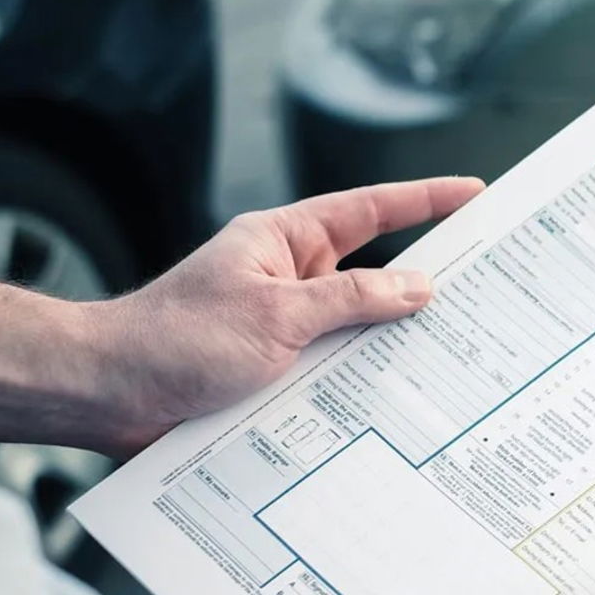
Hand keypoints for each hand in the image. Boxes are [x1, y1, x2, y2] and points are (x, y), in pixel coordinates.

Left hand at [91, 177, 482, 455]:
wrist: (108, 396)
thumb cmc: (174, 340)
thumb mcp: (275, 315)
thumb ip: (352, 299)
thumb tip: (417, 286)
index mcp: (285, 241)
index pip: (370, 210)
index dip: (425, 199)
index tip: (474, 192)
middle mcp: (291, 279)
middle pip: (375, 272)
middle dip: (427, 280)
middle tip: (486, 284)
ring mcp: (287, 326)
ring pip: (361, 328)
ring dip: (394, 344)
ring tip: (451, 353)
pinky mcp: (279, 370)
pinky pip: (337, 369)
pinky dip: (364, 382)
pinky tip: (395, 402)